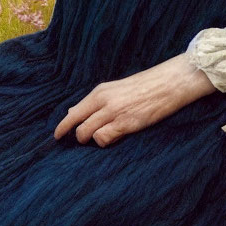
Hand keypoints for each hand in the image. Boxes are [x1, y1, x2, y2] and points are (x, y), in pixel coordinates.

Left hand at [53, 53, 215, 147]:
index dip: (63, 126)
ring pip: (86, 133)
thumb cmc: (145, 86)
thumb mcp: (116, 89)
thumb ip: (96, 101)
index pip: (74, 111)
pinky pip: (103, 138)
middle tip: (81, 142)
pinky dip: (104, 142)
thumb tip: (73, 111)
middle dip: (76, 136)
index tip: (57, 136)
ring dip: (90, 140)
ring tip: (102, 138)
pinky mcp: (125, 123)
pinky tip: (114, 138)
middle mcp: (103, 100)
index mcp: (100, 91)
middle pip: (76, 124)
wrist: (168, 83)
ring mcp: (113, 112)